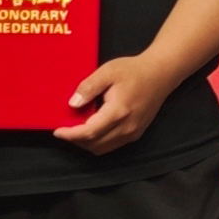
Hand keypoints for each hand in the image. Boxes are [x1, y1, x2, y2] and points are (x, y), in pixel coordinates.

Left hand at [53, 56, 178, 154]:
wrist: (161, 74)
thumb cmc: (134, 70)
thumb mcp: (107, 71)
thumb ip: (88, 87)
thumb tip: (73, 104)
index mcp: (119, 111)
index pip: (89, 132)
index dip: (71, 135)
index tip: (57, 131)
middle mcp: (127, 126)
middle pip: (94, 144)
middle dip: (75, 140)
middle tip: (64, 130)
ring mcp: (133, 132)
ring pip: (102, 148)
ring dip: (86, 143)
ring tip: (76, 131)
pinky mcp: (136, 133)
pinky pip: (112, 145)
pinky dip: (98, 142)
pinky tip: (92, 130)